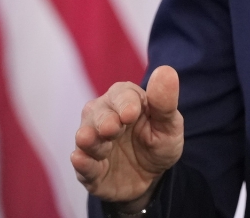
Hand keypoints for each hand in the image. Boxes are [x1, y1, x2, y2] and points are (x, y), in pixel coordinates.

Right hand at [71, 65, 183, 209]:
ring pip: (85, 136)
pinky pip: (82, 164)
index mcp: (126, 101)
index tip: (131, 113)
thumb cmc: (159, 143)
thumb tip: (165, 71)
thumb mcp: (169, 126)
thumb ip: (166, 103)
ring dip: (89, 139)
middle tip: (111, 129)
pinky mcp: (88, 169)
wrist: (152, 179)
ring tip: (88, 140)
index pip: (121, 94)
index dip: (125, 102)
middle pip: (97, 112)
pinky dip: (81, 162)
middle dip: (104, 120)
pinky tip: (79, 158)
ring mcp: (94, 143)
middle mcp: (104, 117)